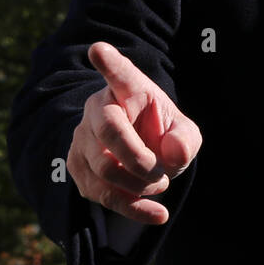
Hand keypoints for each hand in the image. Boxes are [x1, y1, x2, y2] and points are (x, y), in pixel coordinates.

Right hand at [66, 41, 201, 223]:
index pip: (118, 73)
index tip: (100, 50)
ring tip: (160, 184)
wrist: (142, 157)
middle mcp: (98, 108)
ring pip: (104, 168)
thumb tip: (173, 153)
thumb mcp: (185, 133)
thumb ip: (185, 139)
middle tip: (163, 175)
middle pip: (109, 132)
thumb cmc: (163, 135)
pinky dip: (133, 208)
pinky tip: (156, 214)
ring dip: (139, 186)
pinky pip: (100, 193)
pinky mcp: (77, 168)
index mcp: (128, 89)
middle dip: (140, 161)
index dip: (109, 62)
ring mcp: (82, 138)